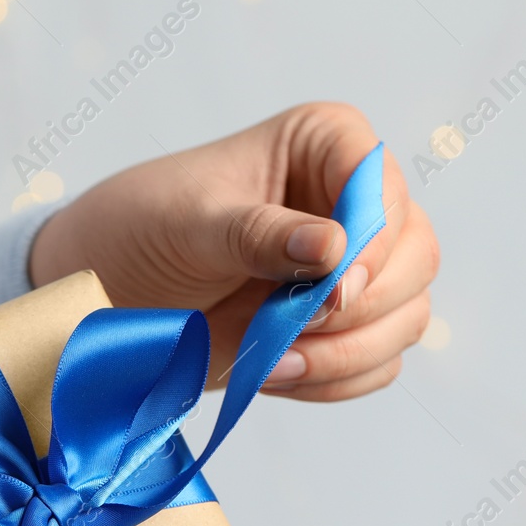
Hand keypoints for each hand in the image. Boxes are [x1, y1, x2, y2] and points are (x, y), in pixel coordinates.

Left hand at [30, 102, 438, 401]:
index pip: (382, 183)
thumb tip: (332, 249)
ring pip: (406, 316)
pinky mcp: (342, 329)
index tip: (332, 286)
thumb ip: (258, 234)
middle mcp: (354, 202)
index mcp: (326, 144)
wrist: (109, 294)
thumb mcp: (190, 222)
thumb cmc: (141, 230)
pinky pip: (378, 364)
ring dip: (346, 353)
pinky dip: (336, 381)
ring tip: (272, 362)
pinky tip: (275, 375)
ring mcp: (356, 270)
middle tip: (292, 329)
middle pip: (415, 255)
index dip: (373, 238)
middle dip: (360, 306)